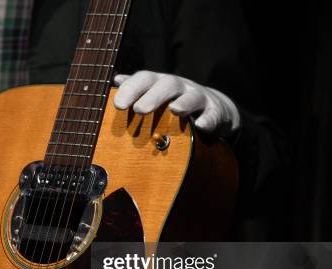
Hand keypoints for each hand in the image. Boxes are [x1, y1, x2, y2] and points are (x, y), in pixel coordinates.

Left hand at [114, 70, 239, 132]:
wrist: (213, 108)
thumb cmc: (174, 101)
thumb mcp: (155, 92)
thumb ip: (136, 88)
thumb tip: (116, 80)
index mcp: (159, 83)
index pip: (144, 79)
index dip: (131, 89)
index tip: (118, 105)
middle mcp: (178, 86)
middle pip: (167, 85)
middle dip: (153, 96)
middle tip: (140, 110)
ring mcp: (198, 97)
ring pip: (192, 96)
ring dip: (183, 103)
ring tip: (175, 111)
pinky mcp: (214, 112)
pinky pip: (212, 114)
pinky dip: (207, 119)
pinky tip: (201, 126)